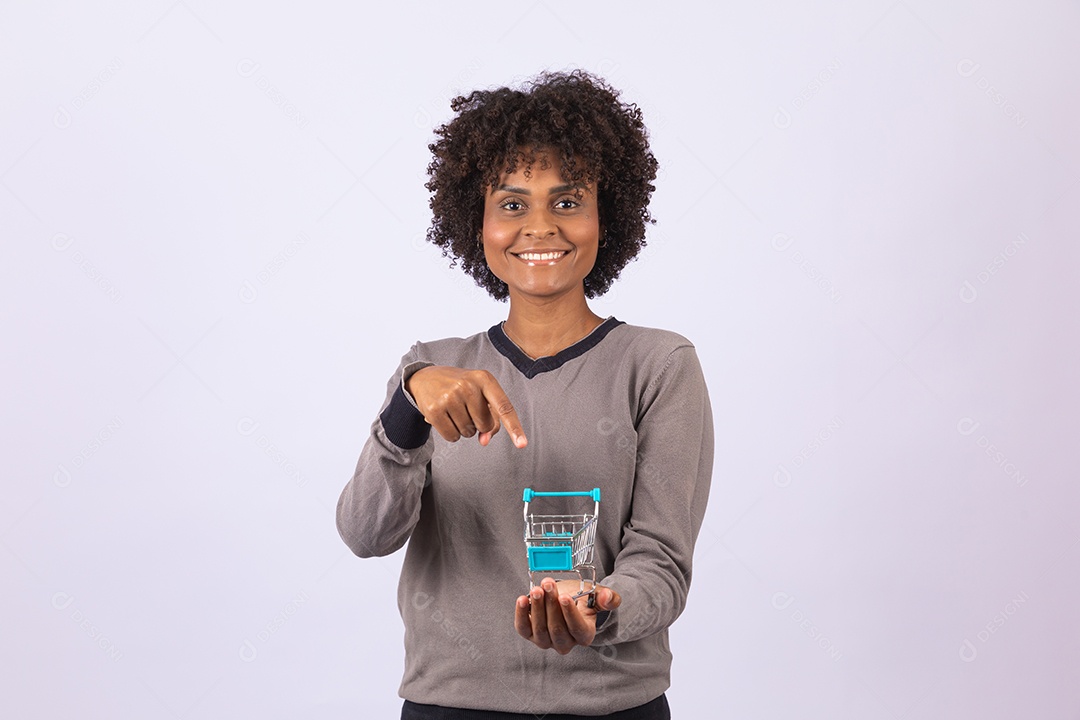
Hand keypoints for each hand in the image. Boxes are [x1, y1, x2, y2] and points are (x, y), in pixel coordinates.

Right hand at [405, 366, 526, 446]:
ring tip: (454, 410)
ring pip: (469, 433)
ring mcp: (450, 396)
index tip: (522, 444)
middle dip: (478, 423)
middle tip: (466, 408)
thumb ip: (491, 418)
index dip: (514, 427)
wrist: (425, 378)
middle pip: (485, 424)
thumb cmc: (459, 388)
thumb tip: (484, 440)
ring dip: (463, 428)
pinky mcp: (434, 409)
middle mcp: (468, 385)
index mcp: (484, 378)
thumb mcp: (479, 394)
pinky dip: (451, 433)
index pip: (504, 407)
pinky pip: (452, 437)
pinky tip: (444, 418)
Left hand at [514, 578, 620, 653]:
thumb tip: (609, 597)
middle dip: (551, 605)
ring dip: (537, 608)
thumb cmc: (583, 600)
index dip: (569, 614)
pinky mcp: (531, 634)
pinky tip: (522, 599)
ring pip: (540, 630)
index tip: (564, 597)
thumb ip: (606, 598)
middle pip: (557, 629)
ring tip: (537, 589)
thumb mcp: (597, 596)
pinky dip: (521, 615)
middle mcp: (565, 643)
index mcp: (584, 635)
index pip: (577, 628)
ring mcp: (546, 641)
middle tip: (548, 585)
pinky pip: (523, 628)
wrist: (567, 600)